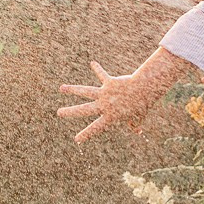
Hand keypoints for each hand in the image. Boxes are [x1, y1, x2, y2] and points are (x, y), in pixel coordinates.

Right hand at [57, 52, 183, 141]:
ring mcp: (105, 94)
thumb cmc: (142, 106)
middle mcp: (104, 106)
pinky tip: (93, 63)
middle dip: (70, 112)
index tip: (77, 140)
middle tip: (59, 112)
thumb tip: (136, 130)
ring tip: (61, 88)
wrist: (144, 90)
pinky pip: (102, 75)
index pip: (95, 129)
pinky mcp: (109, 83)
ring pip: (85, 92)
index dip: (85, 135)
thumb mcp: (138, 119)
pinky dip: (97, 69)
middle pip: (83, 110)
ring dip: (72, 89)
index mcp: (110, 118)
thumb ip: (134, 125)